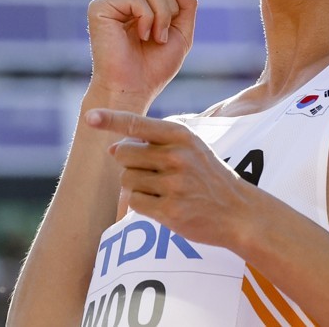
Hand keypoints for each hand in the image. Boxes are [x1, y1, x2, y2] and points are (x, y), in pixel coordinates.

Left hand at [85, 108, 253, 248]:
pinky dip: (142, 204)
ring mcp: (174, 185)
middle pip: (123, 154)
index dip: (110, 120)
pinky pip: (135, 203)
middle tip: (152, 172)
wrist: (239, 211)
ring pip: (127, 180)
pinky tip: (164, 204)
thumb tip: (112, 149)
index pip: (137, 124)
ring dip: (137, 186)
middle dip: (129, 163)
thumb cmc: (208, 176)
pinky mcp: (170, 211)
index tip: (89, 117)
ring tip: (164, 190)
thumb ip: (153, 142)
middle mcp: (176, 157)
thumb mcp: (190, 147)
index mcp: (181, 135)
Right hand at [86, 0, 197, 109]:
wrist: (134, 89)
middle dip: (171, 7)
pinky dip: (149, 18)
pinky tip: (140, 35)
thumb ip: (185, 2)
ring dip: (162, 15)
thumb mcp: (183, 32)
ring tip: (151, 37)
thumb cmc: (155, 66)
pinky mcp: (99, 6)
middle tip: (160, 34)